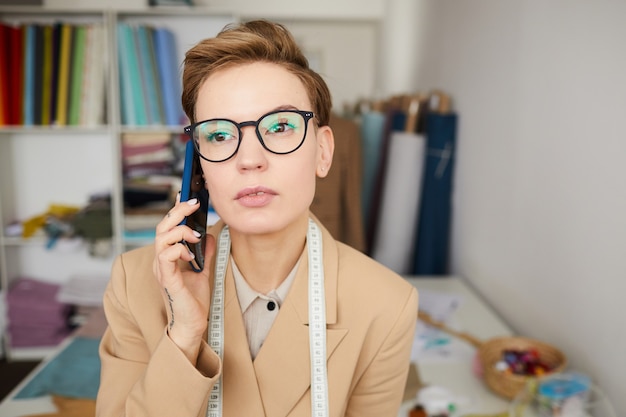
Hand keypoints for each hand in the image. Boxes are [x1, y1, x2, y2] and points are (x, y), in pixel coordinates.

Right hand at [153, 196, 215, 363]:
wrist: (193, 324)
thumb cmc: (194, 300)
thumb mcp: (203, 270)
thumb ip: (204, 252)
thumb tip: (209, 234)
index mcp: (168, 257)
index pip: (168, 227)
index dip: (175, 210)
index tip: (185, 195)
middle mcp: (161, 260)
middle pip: (162, 227)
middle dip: (177, 212)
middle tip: (193, 204)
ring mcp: (162, 269)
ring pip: (161, 238)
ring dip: (179, 231)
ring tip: (195, 234)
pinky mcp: (167, 279)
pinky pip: (165, 257)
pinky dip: (178, 250)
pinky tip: (190, 254)